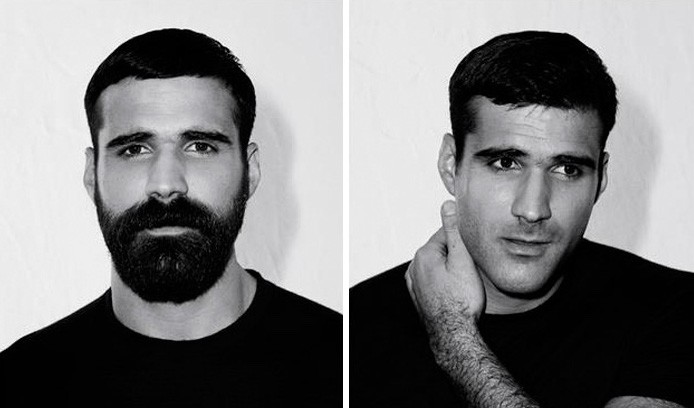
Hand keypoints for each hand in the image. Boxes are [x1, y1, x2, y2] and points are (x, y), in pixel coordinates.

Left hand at [405, 200, 485, 325]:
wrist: (453, 335)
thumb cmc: (461, 300)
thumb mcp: (462, 260)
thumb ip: (454, 231)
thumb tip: (447, 205)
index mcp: (423, 254)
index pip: (446, 235)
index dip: (464, 243)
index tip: (474, 253)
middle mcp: (414, 267)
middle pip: (441, 251)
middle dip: (457, 257)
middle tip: (472, 271)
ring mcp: (414, 284)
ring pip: (437, 267)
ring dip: (451, 270)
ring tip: (466, 284)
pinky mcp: (419, 297)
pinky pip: (434, 282)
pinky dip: (444, 284)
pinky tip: (456, 293)